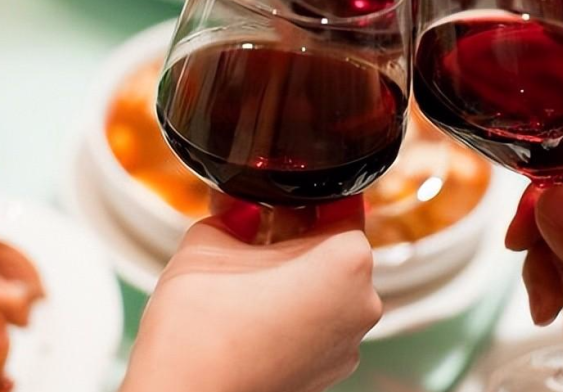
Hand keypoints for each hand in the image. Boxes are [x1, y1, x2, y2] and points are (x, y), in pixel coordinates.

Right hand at [120, 206, 381, 391]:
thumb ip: (233, 209)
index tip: (272, 193)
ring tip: (244, 269)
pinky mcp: (327, 369)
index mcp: (349, 261)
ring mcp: (348, 342)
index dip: (300, 192)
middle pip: (333, 245)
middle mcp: (362, 303)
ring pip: (326, 283)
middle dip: (293, 231)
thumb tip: (240, 203)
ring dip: (291, 269)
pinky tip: (250, 304)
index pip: (338, 203)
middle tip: (250, 224)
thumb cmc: (200, 333)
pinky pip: (318, 319)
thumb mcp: (207, 241)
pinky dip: (291, 306)